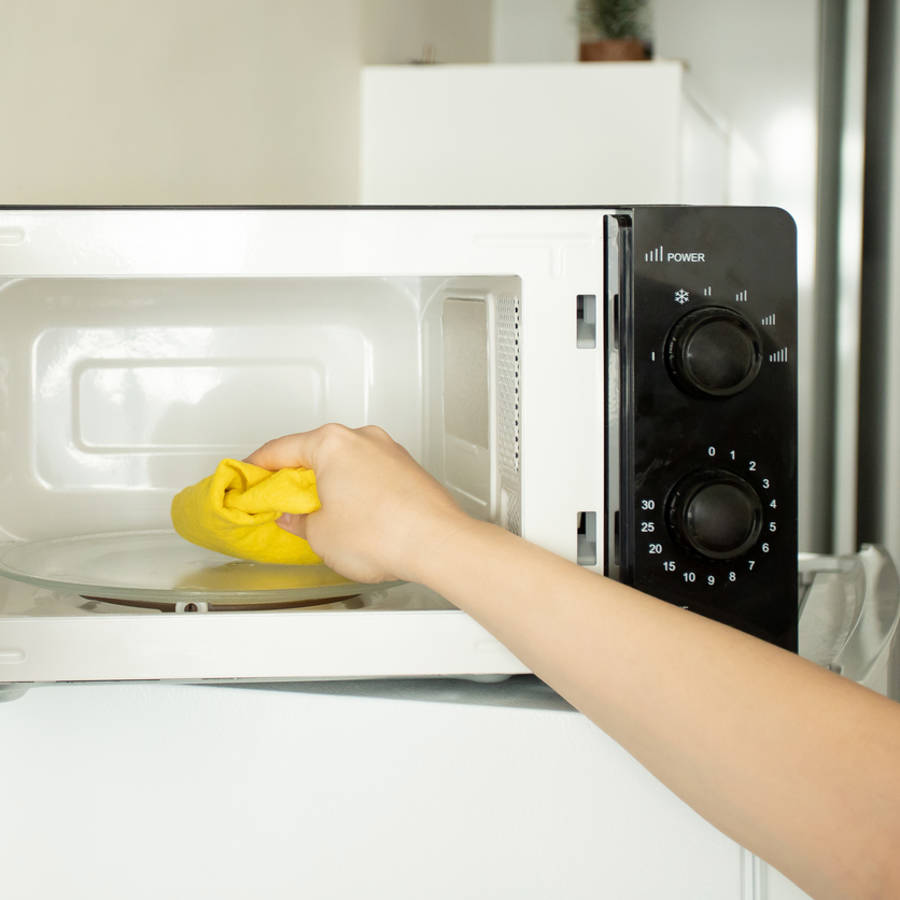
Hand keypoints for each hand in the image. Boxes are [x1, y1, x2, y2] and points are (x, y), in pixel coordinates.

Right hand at [244, 424, 468, 583]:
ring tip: (317, 512)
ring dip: (329, 482)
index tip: (247, 476)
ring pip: (346, 461)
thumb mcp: (320, 535)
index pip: (281, 449)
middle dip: (295, 475)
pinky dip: (355, 487)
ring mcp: (389, 451)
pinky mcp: (408, 469)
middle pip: (315, 451)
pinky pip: (370, 472)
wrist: (438, 543)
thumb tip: (295, 518)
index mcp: (332, 443)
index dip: (258, 466)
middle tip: (278, 498)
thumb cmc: (382, 534)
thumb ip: (298, 522)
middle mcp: (362, 438)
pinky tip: (352, 513)